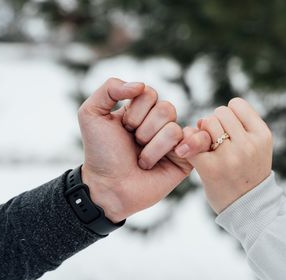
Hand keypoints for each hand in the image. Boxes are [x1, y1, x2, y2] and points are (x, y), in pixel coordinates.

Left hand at [78, 78, 196, 221]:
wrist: (108, 187)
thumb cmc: (100, 154)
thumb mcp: (91, 114)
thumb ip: (109, 88)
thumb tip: (141, 85)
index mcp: (140, 110)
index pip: (149, 93)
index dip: (134, 111)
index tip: (122, 128)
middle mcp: (158, 123)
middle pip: (166, 108)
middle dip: (143, 129)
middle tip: (133, 145)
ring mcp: (173, 141)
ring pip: (174, 129)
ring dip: (152, 148)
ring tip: (142, 161)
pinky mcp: (185, 159)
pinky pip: (193, 142)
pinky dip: (182, 147)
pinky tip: (173, 155)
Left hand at [175, 98, 272, 213]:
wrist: (248, 208)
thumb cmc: (248, 173)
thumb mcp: (257, 147)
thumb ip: (239, 127)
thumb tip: (202, 120)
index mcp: (262, 135)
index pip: (237, 104)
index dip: (229, 113)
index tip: (229, 129)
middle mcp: (249, 144)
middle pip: (220, 112)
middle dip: (214, 123)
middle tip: (215, 140)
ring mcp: (230, 157)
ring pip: (207, 122)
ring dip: (202, 132)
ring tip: (207, 147)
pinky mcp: (211, 169)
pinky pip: (192, 141)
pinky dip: (187, 143)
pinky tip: (189, 152)